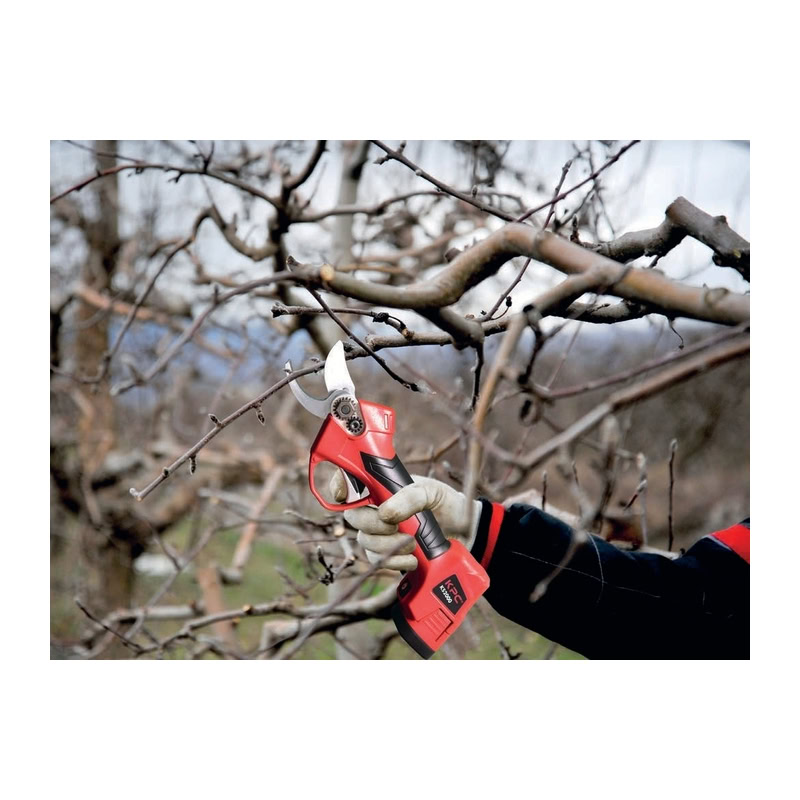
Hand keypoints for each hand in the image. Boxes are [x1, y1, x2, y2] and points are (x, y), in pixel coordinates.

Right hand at [330, 471, 481, 570]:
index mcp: (381, 484)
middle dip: (371, 524)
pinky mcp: (387, 552)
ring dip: (387, 546)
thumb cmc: (444, 502)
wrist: (464, 530)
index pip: (348, 481)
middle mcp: (375, 507)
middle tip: (395, 526)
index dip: (339, 486)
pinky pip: (377, 560)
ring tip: (412, 543)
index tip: (345, 495)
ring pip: (364, 541)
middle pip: (353, 517)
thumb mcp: (431, 491)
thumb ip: (409, 497)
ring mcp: (379, 531)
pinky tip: (412, 559)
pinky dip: (394, 561)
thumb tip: (385, 514)